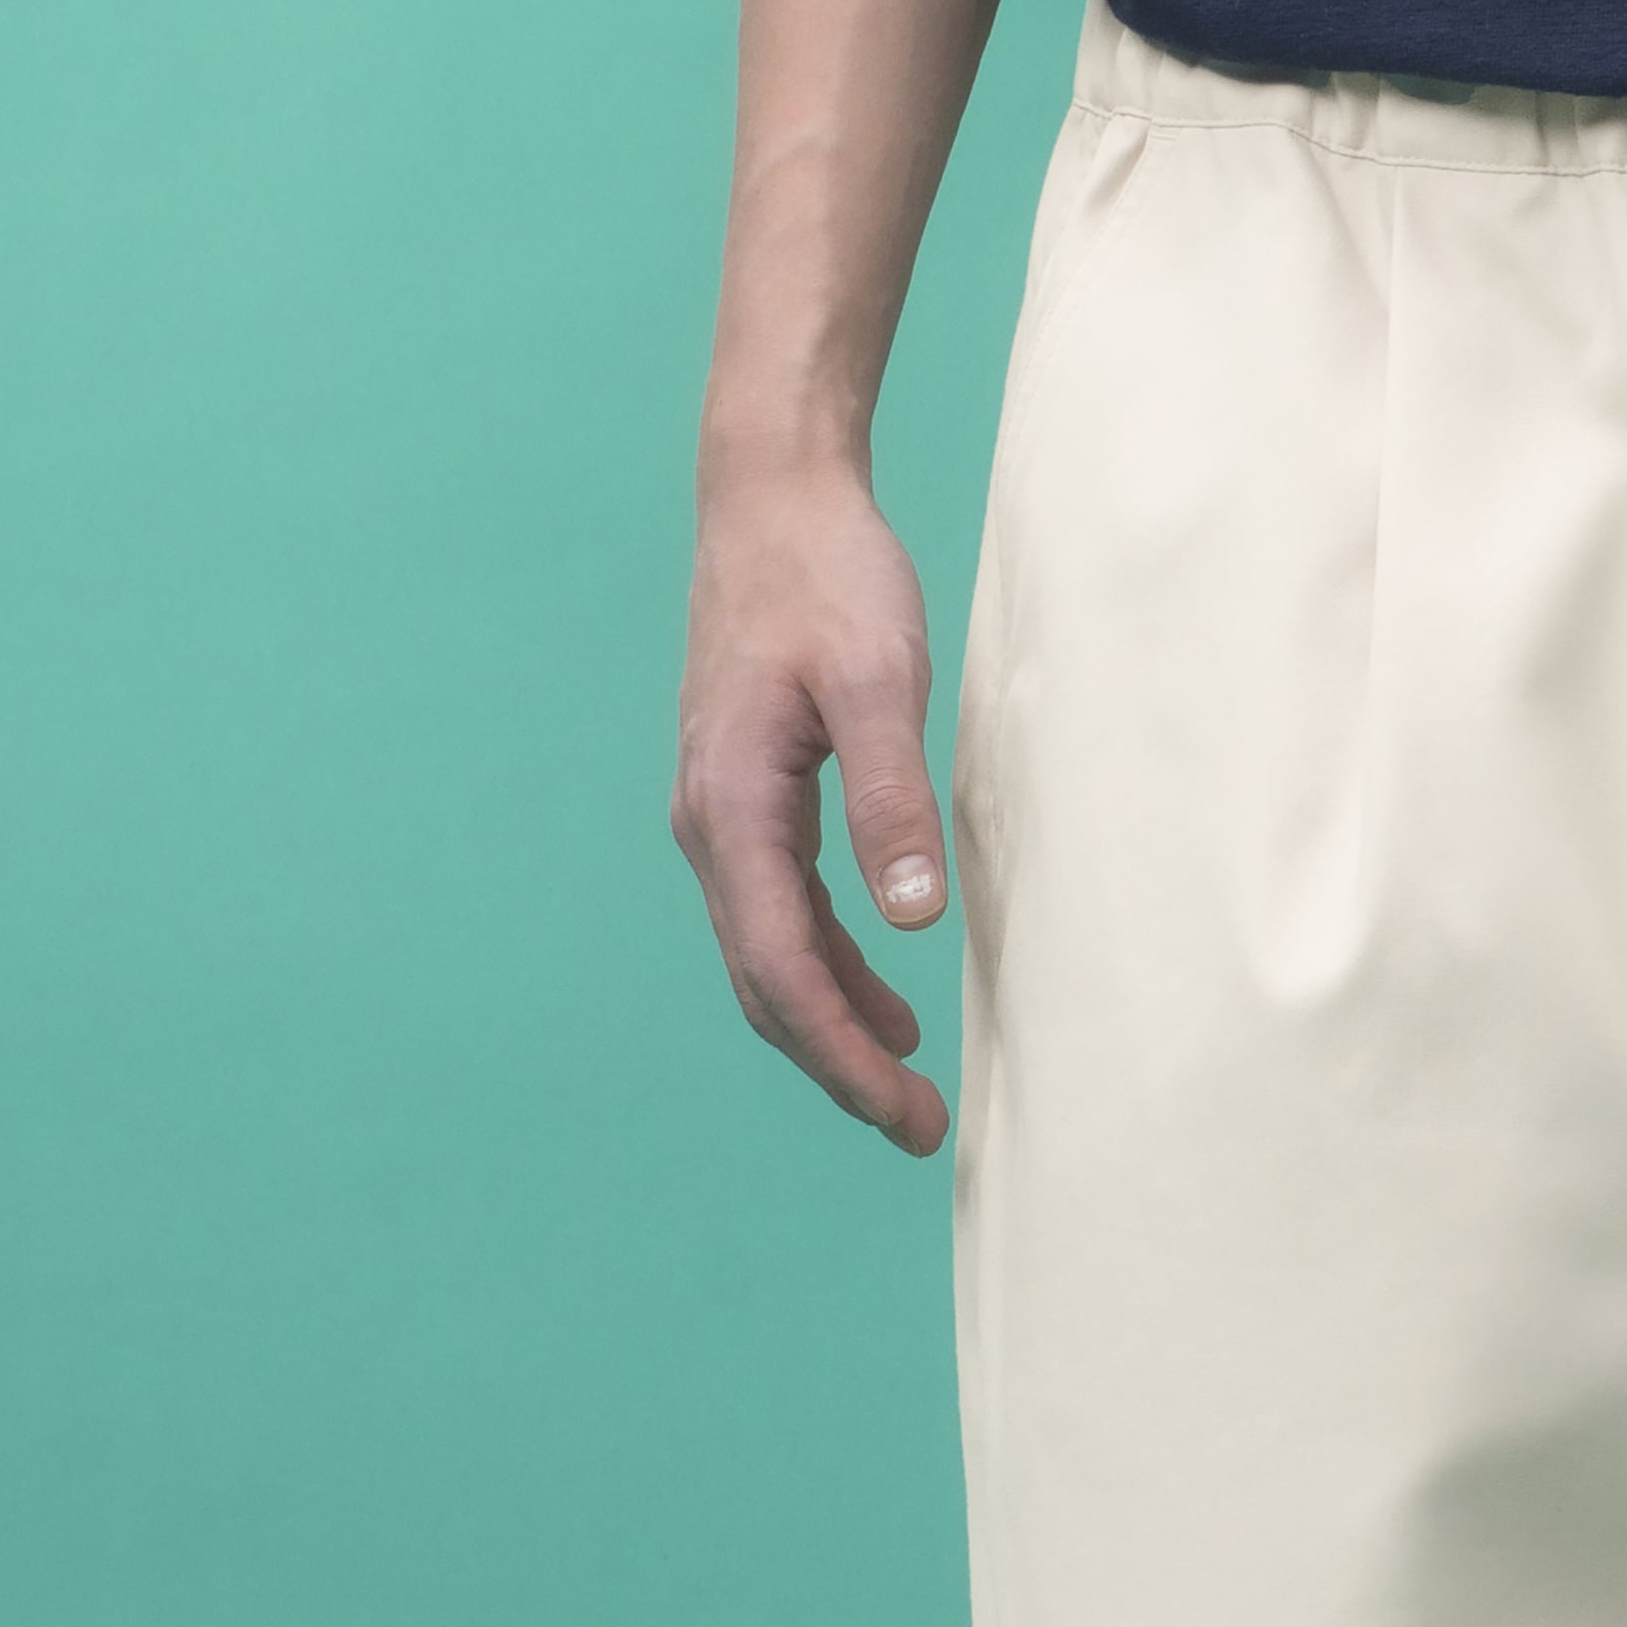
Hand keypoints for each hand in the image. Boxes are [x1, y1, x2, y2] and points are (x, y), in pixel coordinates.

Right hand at [671, 455, 954, 1155]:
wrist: (771, 495)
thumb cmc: (826, 576)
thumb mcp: (876, 680)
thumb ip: (893, 795)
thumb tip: (912, 916)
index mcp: (731, 807)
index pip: (783, 969)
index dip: (844, 1053)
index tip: (906, 1113)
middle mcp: (708, 825)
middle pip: (766, 984)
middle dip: (838, 1065)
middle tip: (918, 1131)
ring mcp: (718, 815)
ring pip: (769, 957)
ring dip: (834, 1026)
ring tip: (908, 1087)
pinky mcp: (745, 800)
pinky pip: (779, 914)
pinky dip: (828, 968)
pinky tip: (884, 998)